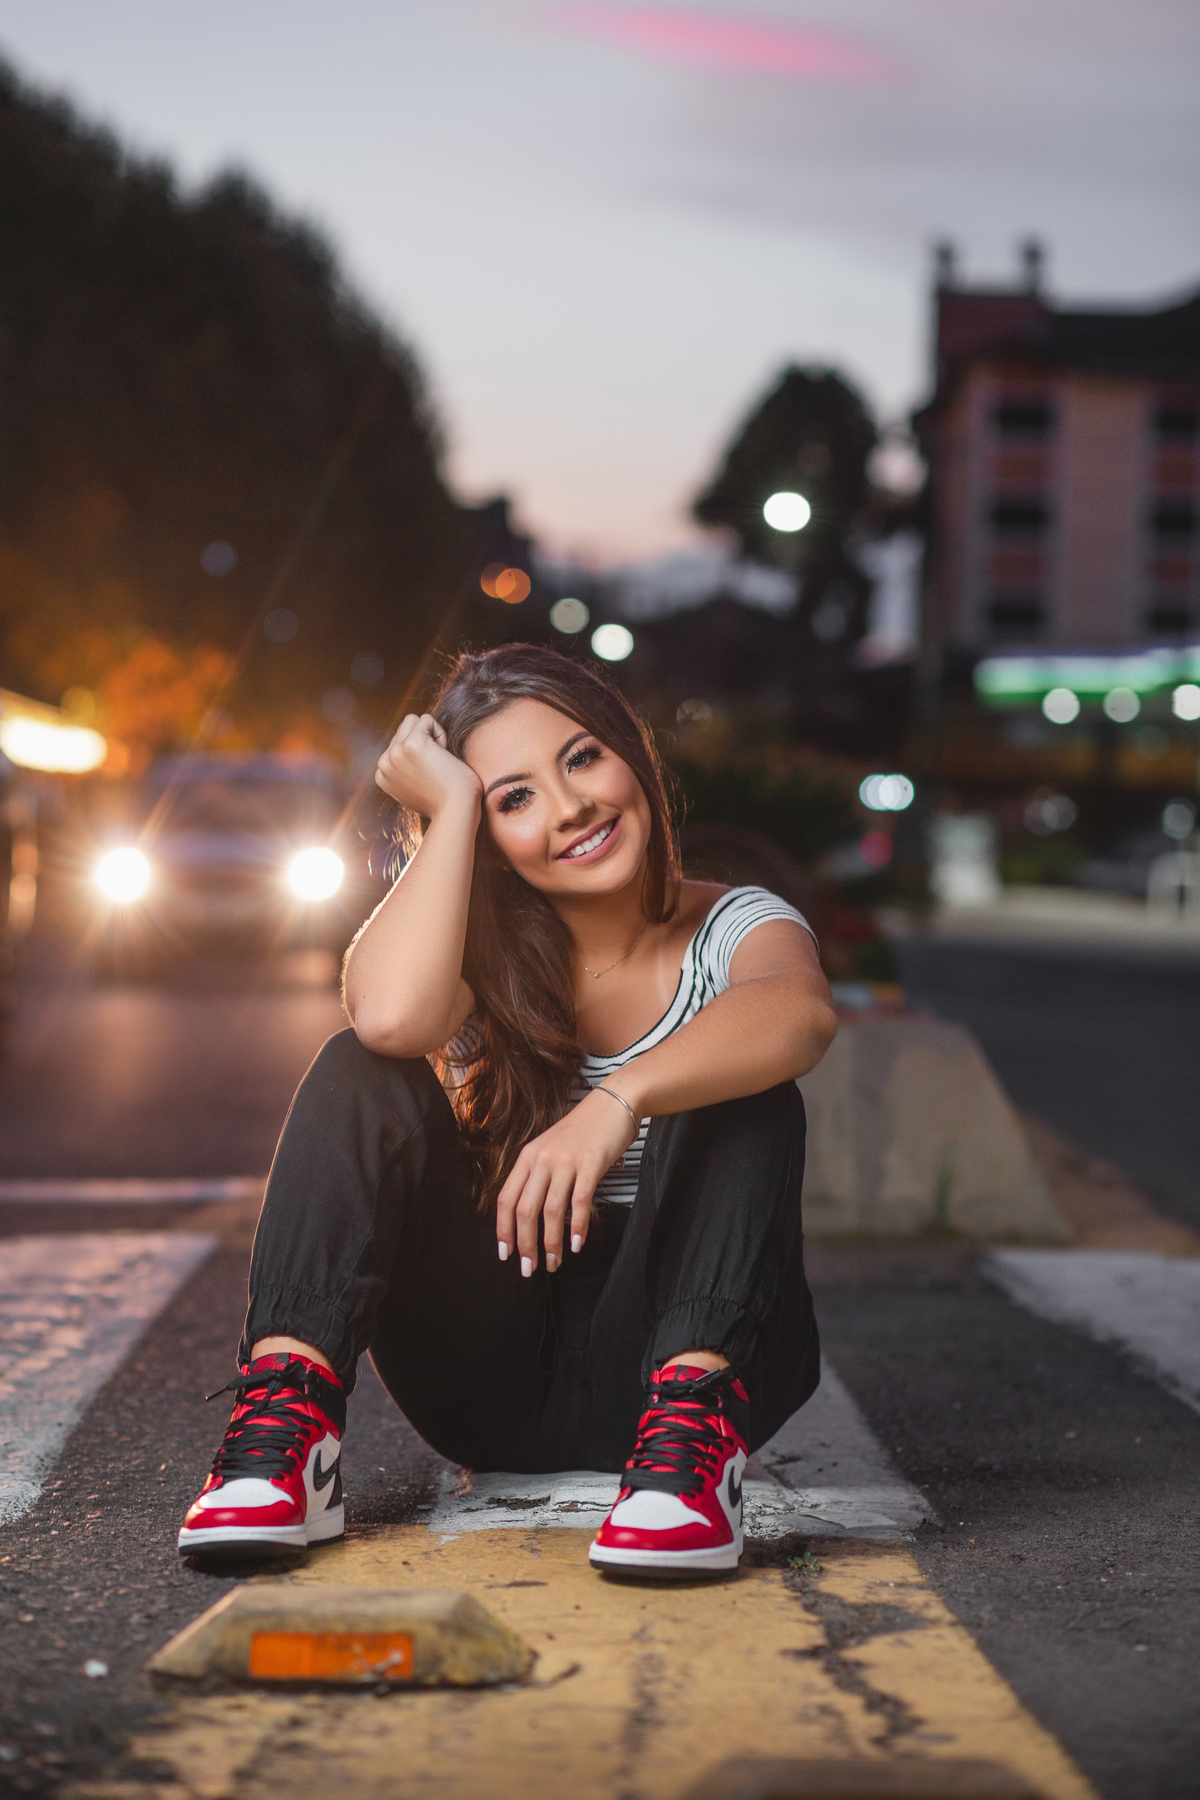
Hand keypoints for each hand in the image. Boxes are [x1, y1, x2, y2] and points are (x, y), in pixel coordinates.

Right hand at [375, 714, 481, 815]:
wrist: (456, 811)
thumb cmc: (445, 801)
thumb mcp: (416, 786)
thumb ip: (406, 769)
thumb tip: (409, 748)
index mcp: (382, 774)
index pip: (398, 742)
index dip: (419, 753)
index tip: (428, 776)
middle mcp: (384, 763)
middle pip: (403, 728)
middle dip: (425, 741)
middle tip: (436, 767)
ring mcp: (395, 753)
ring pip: (413, 720)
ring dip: (431, 736)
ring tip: (439, 760)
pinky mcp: (411, 744)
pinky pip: (427, 719)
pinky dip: (441, 734)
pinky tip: (443, 756)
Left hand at [495, 1087, 639, 1274]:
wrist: (612, 1103)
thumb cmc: (582, 1131)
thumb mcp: (550, 1148)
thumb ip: (538, 1175)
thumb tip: (529, 1215)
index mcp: (528, 1157)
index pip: (505, 1199)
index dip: (503, 1230)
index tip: (506, 1254)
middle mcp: (542, 1159)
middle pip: (524, 1209)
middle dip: (525, 1244)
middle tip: (529, 1268)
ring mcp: (566, 1161)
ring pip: (550, 1211)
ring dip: (550, 1242)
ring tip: (553, 1262)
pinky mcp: (590, 1163)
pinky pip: (579, 1201)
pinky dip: (577, 1227)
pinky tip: (577, 1244)